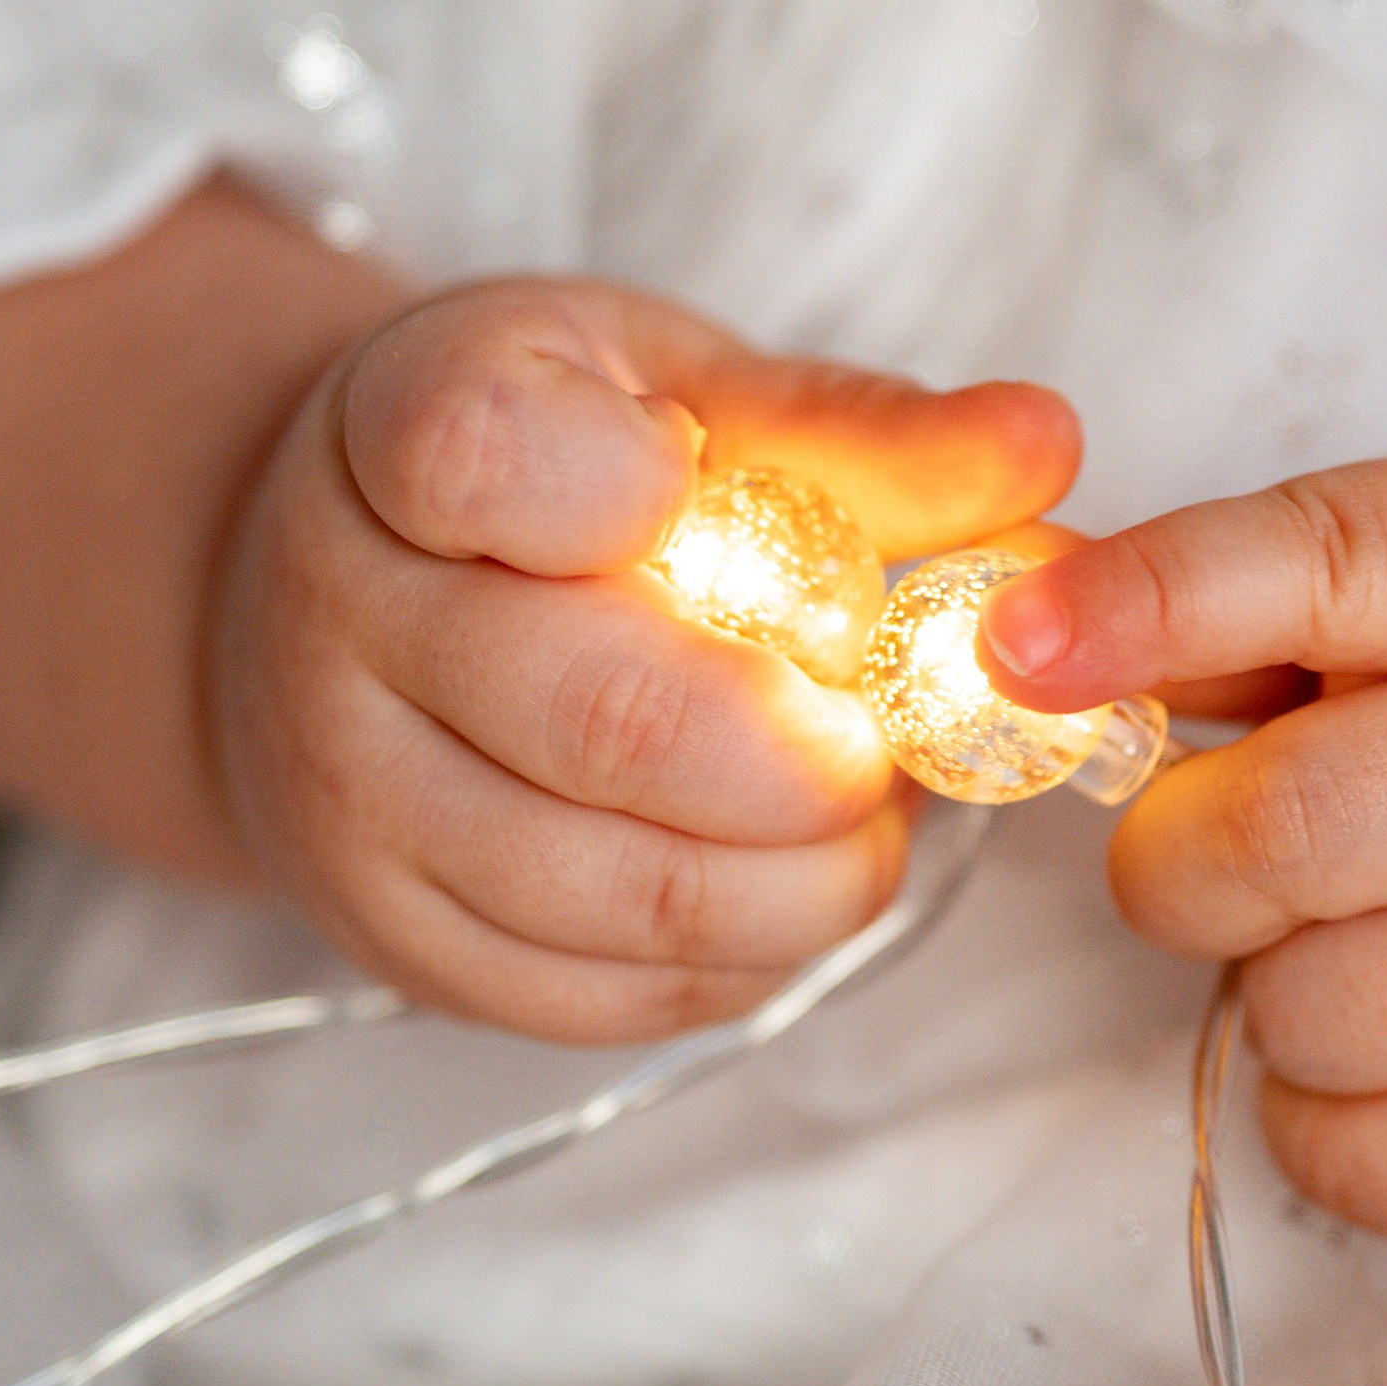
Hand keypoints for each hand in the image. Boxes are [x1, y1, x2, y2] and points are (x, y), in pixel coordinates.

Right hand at [208, 277, 1077, 1038]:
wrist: (341, 586)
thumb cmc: (553, 465)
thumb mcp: (688, 390)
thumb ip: (863, 431)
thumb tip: (1047, 445)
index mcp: (405, 429)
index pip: (488, 454)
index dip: (653, 492)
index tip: (742, 497)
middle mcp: (339, 622)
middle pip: (615, 723)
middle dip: (824, 750)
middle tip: (898, 725)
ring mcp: (349, 806)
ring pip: (633, 893)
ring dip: (815, 871)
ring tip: (868, 801)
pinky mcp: (397, 949)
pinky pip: (614, 995)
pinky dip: (755, 951)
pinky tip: (789, 870)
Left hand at [981, 454, 1386, 1235]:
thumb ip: (1250, 589)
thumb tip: (1024, 645)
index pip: (1332, 563)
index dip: (1153, 603)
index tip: (1011, 645)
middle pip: (1291, 828)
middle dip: (1182, 852)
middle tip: (1208, 844)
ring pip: (1306, 1010)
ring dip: (1264, 980)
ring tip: (1347, 927)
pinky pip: (1357, 1160)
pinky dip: (1319, 1112)